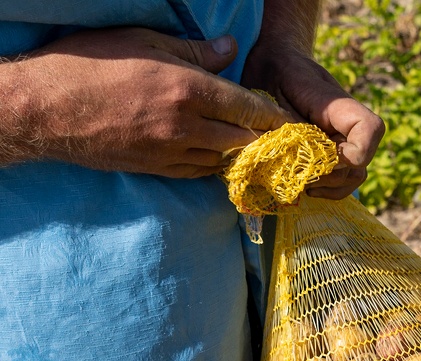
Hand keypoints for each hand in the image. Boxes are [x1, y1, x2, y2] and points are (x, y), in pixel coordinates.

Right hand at [20, 27, 291, 177]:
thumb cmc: (91, 63)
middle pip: (242, 139)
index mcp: (187, 90)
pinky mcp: (156, 169)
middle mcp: (185, 126)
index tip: (289, 120)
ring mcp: (171, 152)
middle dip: (263, 138)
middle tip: (278, 137)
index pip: (247, 107)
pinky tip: (221, 158)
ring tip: (255, 149)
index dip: (272, 115)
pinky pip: (198, 172)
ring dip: (241, 155)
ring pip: (223, 160)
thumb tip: (231, 50)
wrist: (45, 108)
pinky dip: (215, 166)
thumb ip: (194, 51)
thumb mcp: (144, 42)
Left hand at [242, 47, 384, 198]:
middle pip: (359, 165)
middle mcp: (346, 126)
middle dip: (330, 178)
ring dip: (329, 187)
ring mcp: (342, 141)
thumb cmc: (272, 72)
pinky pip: (342, 180)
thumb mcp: (272, 94)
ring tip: (301, 184)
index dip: (354, 152)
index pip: (369, 129)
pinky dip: (327, 189)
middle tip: (299, 177)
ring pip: (353, 177)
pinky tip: (305, 186)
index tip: (322, 158)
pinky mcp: (332, 153)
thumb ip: (286, 127)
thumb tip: (292, 162)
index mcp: (337, 106)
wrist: (276, 62)